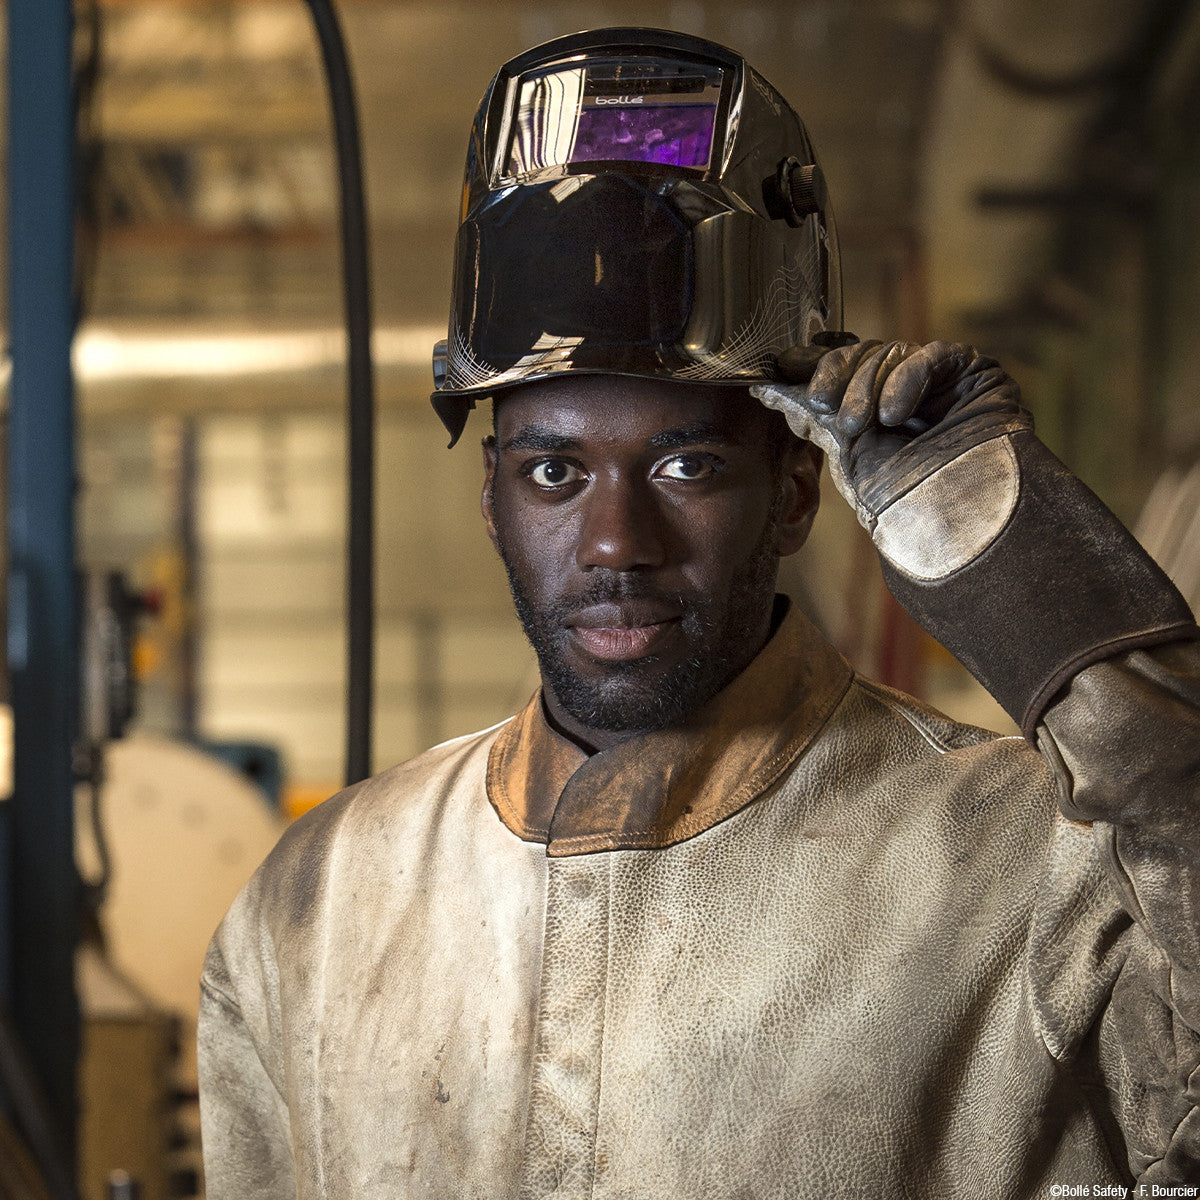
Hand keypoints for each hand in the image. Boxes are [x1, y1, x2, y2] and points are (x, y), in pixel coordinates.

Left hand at [753, 340, 1030, 537]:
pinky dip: (906, 378)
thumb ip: (812, 415)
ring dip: (867, 385)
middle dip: (837, 376)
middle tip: (824, 405)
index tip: (783, 367)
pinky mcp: (972, 373)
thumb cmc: (900, 498)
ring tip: (862, 424)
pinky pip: (931, 356)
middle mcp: (905, 389)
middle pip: (862, 354)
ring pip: (889, 353)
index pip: (843, 366)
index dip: (814, 365)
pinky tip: (895, 413)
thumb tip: (766, 389)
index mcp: (875, 406)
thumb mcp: (843, 451)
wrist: (952, 519)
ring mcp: (938, 381)